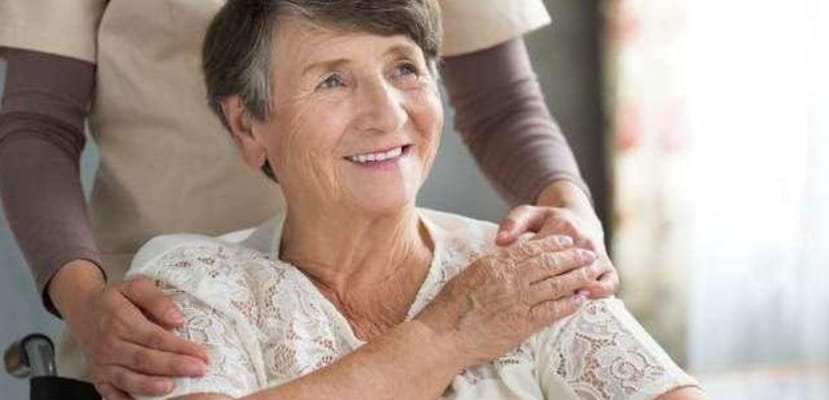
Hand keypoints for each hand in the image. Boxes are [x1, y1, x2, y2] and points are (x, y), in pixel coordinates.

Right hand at [49, 261, 209, 398]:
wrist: (83, 309)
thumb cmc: (116, 298)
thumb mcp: (135, 286)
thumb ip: (157, 299)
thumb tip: (178, 320)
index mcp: (120, 320)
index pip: (155, 337)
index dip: (180, 347)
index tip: (203, 354)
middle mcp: (109, 344)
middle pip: (145, 359)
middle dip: (174, 366)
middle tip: (200, 370)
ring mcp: (102, 363)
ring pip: (129, 379)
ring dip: (151, 386)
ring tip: (172, 387)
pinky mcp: (98, 376)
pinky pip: (111, 392)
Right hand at [416, 235, 600, 367]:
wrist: (443, 335)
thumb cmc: (448, 308)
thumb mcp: (468, 275)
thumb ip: (490, 266)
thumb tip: (503, 259)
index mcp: (495, 264)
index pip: (530, 249)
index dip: (551, 244)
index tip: (565, 240)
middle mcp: (510, 279)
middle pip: (548, 263)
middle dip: (571, 256)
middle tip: (588, 252)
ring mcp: (518, 301)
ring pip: (555, 284)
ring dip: (576, 276)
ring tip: (591, 271)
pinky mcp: (522, 324)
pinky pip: (552, 311)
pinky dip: (568, 304)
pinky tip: (580, 299)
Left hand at [495, 181, 618, 298]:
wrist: (580, 219)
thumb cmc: (548, 221)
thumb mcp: (528, 214)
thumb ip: (512, 224)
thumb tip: (500, 241)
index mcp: (561, 227)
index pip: (544, 253)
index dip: (528, 271)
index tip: (513, 284)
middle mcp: (583, 240)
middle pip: (567, 269)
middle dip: (550, 286)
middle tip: (532, 300)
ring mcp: (598, 254)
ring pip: (588, 278)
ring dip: (574, 290)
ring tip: (557, 303)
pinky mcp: (609, 266)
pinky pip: (609, 283)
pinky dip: (600, 292)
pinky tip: (584, 298)